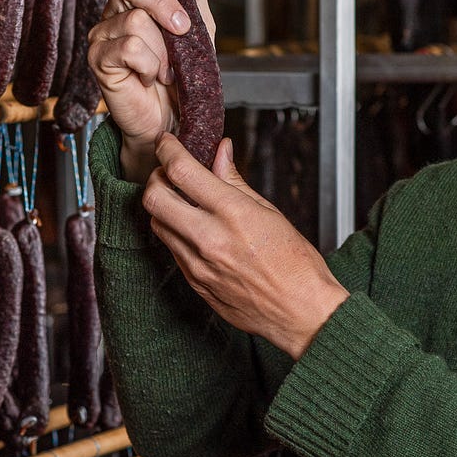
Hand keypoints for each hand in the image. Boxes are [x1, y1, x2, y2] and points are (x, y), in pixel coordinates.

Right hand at [88, 0, 216, 182]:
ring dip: (162, 48)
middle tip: (182, 28)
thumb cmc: (184, 70)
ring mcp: (101, 36)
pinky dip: (150, 64)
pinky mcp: (98, 61)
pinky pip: (128, 48)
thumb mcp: (198, 22)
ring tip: (166, 67)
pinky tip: (151, 77)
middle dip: (163, 3)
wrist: (176, 116)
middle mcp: (112, 11)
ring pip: (134, 20)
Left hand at [142, 133, 349, 359]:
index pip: (182, 171)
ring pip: (157, 224)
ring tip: (180, 199)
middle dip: (155, 176)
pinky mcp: (194, 283)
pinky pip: (171, 249)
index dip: (168, 150)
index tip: (167, 142)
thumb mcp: (270, 212)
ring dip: (161, 205)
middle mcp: (210, 239)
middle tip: (167, 171)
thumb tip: (221, 152)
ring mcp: (198, 264)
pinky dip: (174, 231)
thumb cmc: (296, 264)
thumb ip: (237, 181)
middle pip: (154, 197)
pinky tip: (192, 227)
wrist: (302, 313)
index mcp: (234, 214)